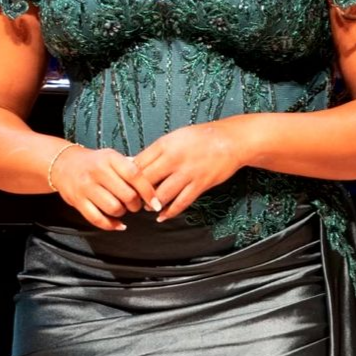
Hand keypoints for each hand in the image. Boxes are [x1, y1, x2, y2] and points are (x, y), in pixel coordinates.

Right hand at [50, 145, 161, 231]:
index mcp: (110, 158)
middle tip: (135, 204)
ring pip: (114, 208)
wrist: (63, 164)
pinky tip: (118, 224)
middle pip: (127, 195)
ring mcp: (86, 187)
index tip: (156, 202)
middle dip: (136, 205)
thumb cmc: (95, 163)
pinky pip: (98, 219)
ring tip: (122, 209)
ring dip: (123, 213)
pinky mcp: (78, 201)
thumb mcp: (112, 157)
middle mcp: (98, 171)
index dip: (148, 191)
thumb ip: (132, 168)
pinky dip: (111, 225)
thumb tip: (156, 184)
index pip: (135, 175)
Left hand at [133, 120, 247, 220]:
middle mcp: (174, 158)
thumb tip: (132, 164)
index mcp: (164, 145)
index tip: (125, 186)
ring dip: (152, 205)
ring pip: (162, 195)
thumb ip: (154, 152)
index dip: (128, 178)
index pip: (138, 164)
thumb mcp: (173, 138)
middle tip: (133, 201)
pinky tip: (162, 216)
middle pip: (146, 181)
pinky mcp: (200, 184)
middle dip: (137, 194)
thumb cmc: (199, 138)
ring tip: (148, 207)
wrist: (230, 140)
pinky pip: (181, 203)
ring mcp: (188, 172)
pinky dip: (170, 212)